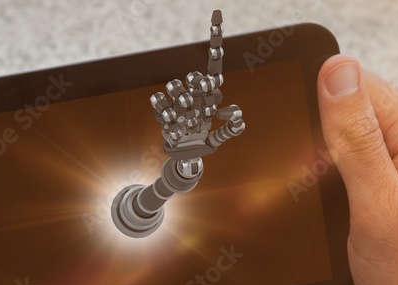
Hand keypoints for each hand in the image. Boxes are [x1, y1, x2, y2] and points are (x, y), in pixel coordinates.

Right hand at [150, 9, 244, 159]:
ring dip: (181, 98)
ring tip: (189, 120)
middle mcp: (194, 93)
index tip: (217, 15)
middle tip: (204, 96)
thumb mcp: (219, 139)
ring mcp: (178, 101)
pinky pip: (158, 101)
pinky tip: (175, 128)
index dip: (215, 40)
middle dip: (198, 84)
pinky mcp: (163, 111)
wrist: (185, 155)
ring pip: (175, 85)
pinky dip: (164, 110)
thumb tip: (239, 117)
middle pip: (194, 77)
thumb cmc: (205, 143)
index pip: (214, 64)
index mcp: (211, 94)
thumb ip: (230, 130)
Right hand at [317, 56, 397, 284]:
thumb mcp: (378, 211)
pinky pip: (360, 223)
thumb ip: (356, 141)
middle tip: (322, 229)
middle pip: (345, 142)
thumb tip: (336, 74)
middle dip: (319, 189)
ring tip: (346, 269)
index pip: (357, 90)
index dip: (316, 120)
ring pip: (345, 189)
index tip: (299, 163)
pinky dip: (349, 257)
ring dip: (332, 234)